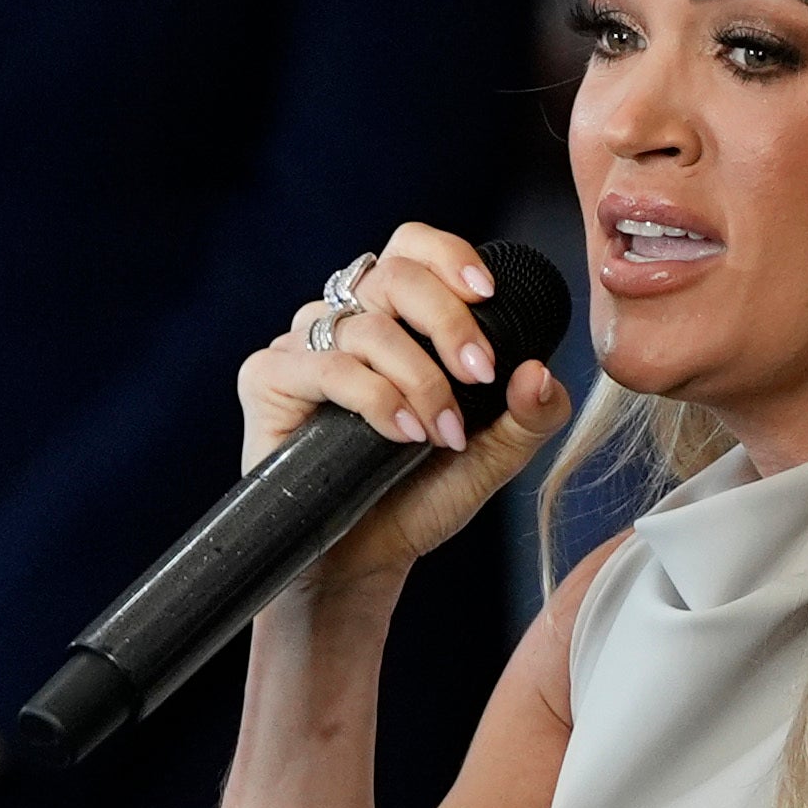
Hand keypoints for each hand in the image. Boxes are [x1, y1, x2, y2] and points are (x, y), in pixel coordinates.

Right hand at [238, 221, 573, 596]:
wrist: (365, 560)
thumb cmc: (421, 495)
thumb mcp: (495, 455)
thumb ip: (531, 414)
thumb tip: (540, 372)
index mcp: (397, 317)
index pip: (413, 247)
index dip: (450, 256)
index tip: (489, 294)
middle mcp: (346, 320)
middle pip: (395, 275)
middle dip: (449, 322)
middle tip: (480, 374)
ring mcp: (303, 347)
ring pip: (366, 325)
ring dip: (418, 378)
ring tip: (441, 432)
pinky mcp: (268, 379)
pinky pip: (325, 365)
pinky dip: (374, 397)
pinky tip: (400, 434)